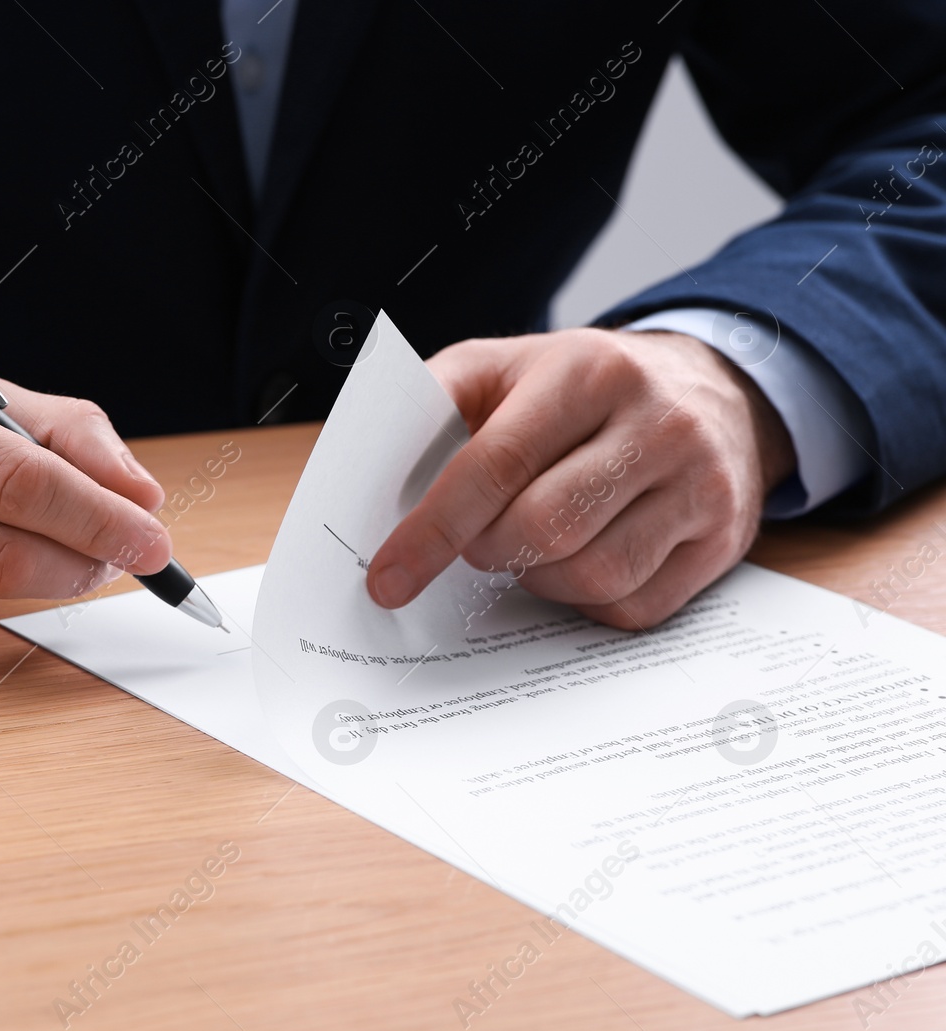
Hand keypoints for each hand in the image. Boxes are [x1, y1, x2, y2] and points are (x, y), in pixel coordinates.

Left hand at [367, 328, 795, 629]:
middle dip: (488, 551)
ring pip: (590, 575)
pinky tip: (583, 559)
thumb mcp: (508, 365)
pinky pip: (633, 606)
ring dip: (538, 579)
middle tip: (478, 543)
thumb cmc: (584, 387)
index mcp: (589, 371)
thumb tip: (367, 463)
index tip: (388, 578)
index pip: (496, 464)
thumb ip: (436, 398)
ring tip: (532, 545)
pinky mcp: (723, 540)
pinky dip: (588, 601)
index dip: (433, 530)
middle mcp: (657, 423)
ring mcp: (700, 484)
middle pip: (543, 529)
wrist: (716, 390)